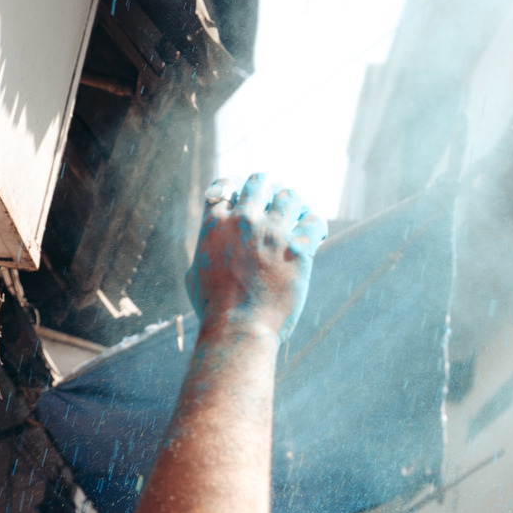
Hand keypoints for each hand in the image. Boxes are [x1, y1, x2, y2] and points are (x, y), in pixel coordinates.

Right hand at [187, 173, 326, 337]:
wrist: (238, 330)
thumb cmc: (214, 311)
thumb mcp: (195, 276)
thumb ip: (205, 253)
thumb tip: (208, 249)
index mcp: (215, 223)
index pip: (227, 185)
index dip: (240, 189)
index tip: (250, 200)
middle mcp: (243, 220)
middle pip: (260, 181)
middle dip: (271, 189)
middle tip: (280, 204)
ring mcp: (271, 233)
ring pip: (290, 196)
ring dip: (297, 204)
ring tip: (302, 216)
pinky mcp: (297, 250)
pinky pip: (314, 222)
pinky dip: (317, 225)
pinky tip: (317, 235)